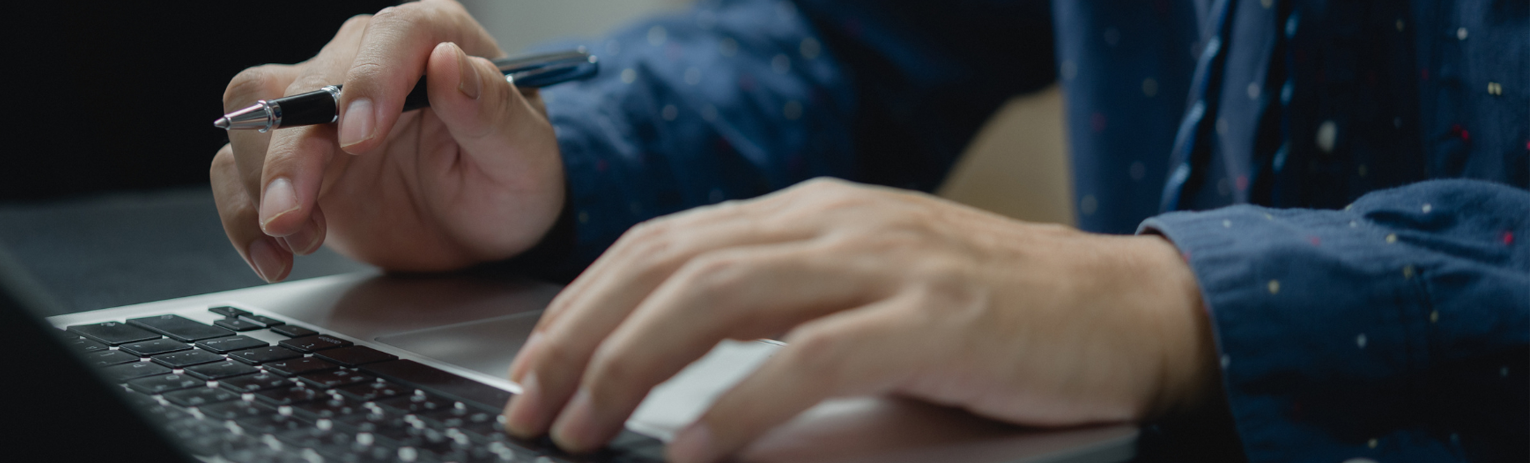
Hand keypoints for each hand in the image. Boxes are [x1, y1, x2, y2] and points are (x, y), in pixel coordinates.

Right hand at [210, 0, 564, 281]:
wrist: (489, 227)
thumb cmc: (514, 179)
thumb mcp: (523, 156)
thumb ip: (492, 110)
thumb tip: (450, 64)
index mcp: (437, 40)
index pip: (394, 36)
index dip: (370, 80)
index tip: (360, 137)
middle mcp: (371, 62)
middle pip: (309, 81)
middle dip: (295, 151)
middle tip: (295, 210)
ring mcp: (325, 108)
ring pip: (257, 114)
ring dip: (262, 180)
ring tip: (297, 235)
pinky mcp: (296, 154)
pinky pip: (237, 167)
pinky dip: (241, 212)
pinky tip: (275, 253)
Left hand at [500, 178, 1219, 461]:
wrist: (1126, 310)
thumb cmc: (995, 317)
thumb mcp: (871, 289)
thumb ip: (784, 306)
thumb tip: (678, 363)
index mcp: (813, 212)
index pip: (667, 241)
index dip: (586, 299)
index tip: (535, 360)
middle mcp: (836, 223)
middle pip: (673, 264)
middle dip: (583, 337)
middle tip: (532, 406)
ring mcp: (885, 264)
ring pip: (722, 296)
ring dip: (634, 366)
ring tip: (583, 428)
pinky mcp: (933, 320)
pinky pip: (810, 358)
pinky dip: (738, 405)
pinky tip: (693, 449)